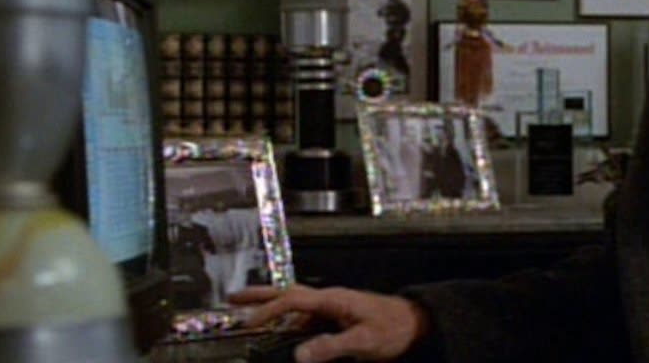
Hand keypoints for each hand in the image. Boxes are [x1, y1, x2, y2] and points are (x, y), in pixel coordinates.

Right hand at [230, 284, 428, 362]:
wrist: (416, 326)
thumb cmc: (395, 328)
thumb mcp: (364, 341)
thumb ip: (332, 347)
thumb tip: (300, 355)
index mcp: (334, 299)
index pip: (293, 299)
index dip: (269, 310)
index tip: (248, 322)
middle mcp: (329, 300)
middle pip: (287, 294)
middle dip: (259, 297)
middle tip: (232, 299)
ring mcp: (331, 310)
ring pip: (294, 307)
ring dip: (270, 310)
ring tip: (246, 317)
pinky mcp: (335, 320)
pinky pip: (305, 320)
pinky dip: (287, 323)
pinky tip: (278, 331)